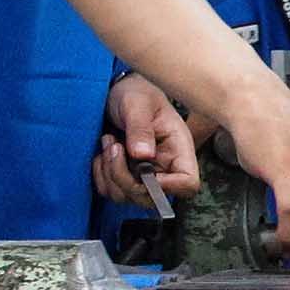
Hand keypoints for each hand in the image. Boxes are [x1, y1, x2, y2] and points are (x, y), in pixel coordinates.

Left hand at [91, 73, 198, 206]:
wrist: (118, 92)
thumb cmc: (135, 93)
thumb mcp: (138, 104)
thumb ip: (140, 128)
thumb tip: (143, 155)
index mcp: (178, 150)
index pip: (188, 183)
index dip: (168, 186)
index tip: (143, 170)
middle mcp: (165, 167)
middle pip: (152, 197)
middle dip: (125, 178)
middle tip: (113, 146)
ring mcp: (145, 174)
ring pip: (128, 197)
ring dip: (109, 174)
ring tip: (108, 142)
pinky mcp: (125, 176)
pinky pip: (111, 191)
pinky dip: (100, 176)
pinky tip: (101, 153)